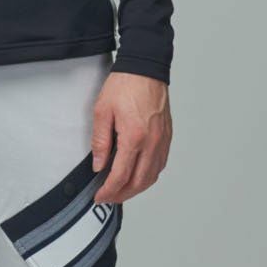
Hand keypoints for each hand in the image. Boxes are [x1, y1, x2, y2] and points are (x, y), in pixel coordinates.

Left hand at [90, 71, 171, 204]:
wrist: (146, 69)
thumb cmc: (124, 85)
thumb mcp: (102, 111)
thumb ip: (100, 141)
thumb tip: (99, 165)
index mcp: (134, 137)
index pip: (121, 175)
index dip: (109, 190)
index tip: (99, 196)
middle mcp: (152, 143)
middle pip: (139, 182)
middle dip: (122, 194)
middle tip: (108, 198)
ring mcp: (162, 141)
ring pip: (152, 176)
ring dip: (136, 188)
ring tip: (121, 191)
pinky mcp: (167, 137)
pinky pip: (160, 164)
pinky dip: (149, 176)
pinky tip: (138, 176)